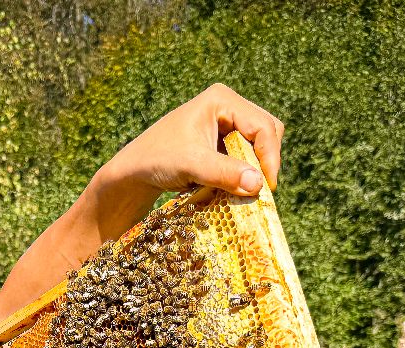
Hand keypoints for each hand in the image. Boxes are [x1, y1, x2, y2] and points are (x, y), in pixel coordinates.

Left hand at [88, 84, 284, 231]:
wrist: (134, 171)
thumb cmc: (157, 161)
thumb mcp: (192, 166)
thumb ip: (224, 173)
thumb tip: (259, 184)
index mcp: (222, 99)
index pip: (263, 126)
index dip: (270, 156)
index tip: (266, 187)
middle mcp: (227, 106)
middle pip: (266, 133)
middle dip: (264, 161)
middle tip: (258, 191)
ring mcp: (225, 123)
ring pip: (258, 146)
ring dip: (254, 169)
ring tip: (243, 191)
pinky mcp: (221, 141)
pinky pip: (245, 156)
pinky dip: (244, 173)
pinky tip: (234, 188)